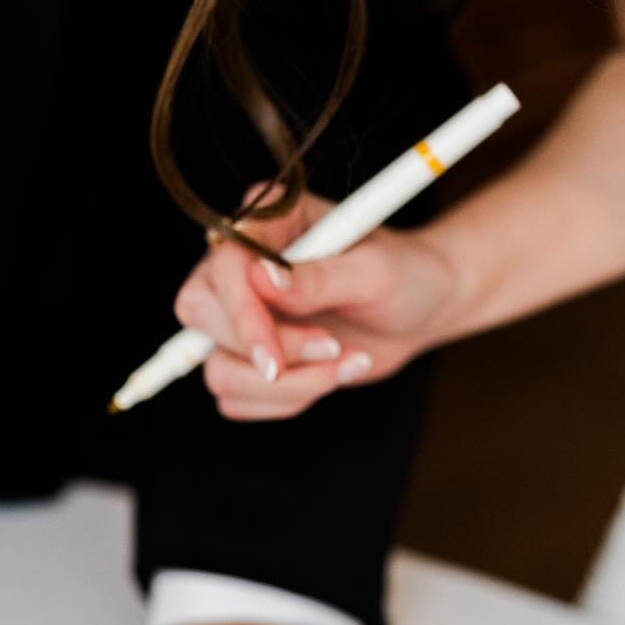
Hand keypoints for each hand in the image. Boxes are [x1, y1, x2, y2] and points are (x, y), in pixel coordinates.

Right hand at [173, 190, 455, 420]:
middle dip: (265, 351)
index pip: (221, 267)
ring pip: (220, 371)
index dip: (240, 315)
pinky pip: (239, 399)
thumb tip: (263, 279)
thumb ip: (319, 278)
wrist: (423, 308)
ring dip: (287, 386)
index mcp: (266, 223)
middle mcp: (240, 267)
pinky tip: (333, 375)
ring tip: (347, 363)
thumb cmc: (405, 275)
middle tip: (332, 350)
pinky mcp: (250, 357)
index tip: (275, 357)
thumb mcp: (375, 272)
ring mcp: (240, 315)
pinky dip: (289, 400)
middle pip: (201, 318)